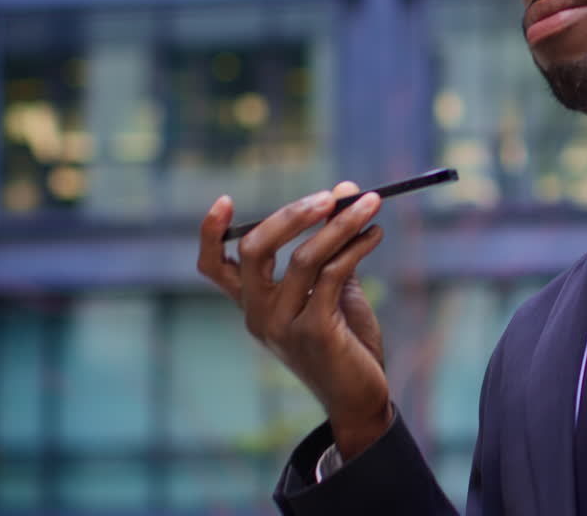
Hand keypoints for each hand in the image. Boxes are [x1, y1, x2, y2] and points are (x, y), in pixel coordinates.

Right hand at [197, 181, 393, 459]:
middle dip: (292, 214)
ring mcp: (283, 325)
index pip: (213, 267)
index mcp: (253, 304)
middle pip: (254, 249)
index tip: (224, 200)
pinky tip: (376, 234)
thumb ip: (334, 242)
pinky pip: (332, 275)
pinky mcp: (314, 332)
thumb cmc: (344, 342)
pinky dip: (356, 247)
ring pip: (302, 258)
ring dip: (341, 224)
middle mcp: (258, 314)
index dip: (210, 233)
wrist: (360, 397)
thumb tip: (346, 189)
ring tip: (372, 202)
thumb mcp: (333, 288)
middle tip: (331, 196)